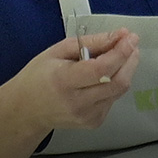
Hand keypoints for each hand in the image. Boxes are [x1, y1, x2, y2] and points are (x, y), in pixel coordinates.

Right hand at [7, 27, 139, 132]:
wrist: (26, 110)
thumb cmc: (39, 76)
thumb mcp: (58, 51)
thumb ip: (91, 42)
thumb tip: (121, 35)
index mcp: (63, 81)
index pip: (101, 70)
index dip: (121, 53)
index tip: (131, 37)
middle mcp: (76, 102)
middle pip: (117, 82)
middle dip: (130, 59)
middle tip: (131, 43)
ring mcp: (86, 116)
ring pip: (119, 90)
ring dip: (126, 69)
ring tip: (121, 55)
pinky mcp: (93, 122)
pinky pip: (113, 99)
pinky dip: (115, 83)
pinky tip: (105, 76)